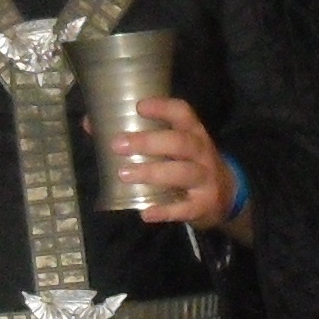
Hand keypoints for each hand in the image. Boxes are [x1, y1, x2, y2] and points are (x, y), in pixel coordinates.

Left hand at [111, 96, 240, 228]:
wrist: (227, 196)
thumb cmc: (189, 164)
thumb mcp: (173, 147)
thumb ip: (139, 135)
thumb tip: (91, 123)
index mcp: (194, 133)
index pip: (183, 114)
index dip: (163, 107)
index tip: (138, 106)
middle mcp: (202, 153)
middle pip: (181, 143)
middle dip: (149, 142)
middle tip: (118, 145)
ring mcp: (206, 180)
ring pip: (182, 173)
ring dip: (152, 172)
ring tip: (124, 174)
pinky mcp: (203, 205)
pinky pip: (184, 208)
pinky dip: (165, 211)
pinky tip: (145, 212)